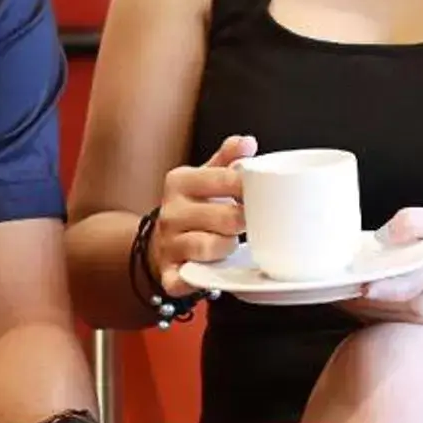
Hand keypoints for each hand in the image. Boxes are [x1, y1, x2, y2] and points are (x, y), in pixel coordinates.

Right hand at [152, 134, 257, 293]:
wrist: (161, 242)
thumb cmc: (194, 207)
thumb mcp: (206, 177)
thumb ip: (227, 158)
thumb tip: (248, 142)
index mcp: (180, 182)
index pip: (224, 179)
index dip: (249, 188)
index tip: (262, 193)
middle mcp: (170, 212)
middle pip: (225, 217)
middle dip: (242, 222)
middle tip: (249, 222)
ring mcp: (168, 244)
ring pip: (209, 247)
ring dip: (227, 247)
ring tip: (231, 243)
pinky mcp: (169, 274)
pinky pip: (185, 280)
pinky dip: (196, 280)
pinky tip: (207, 274)